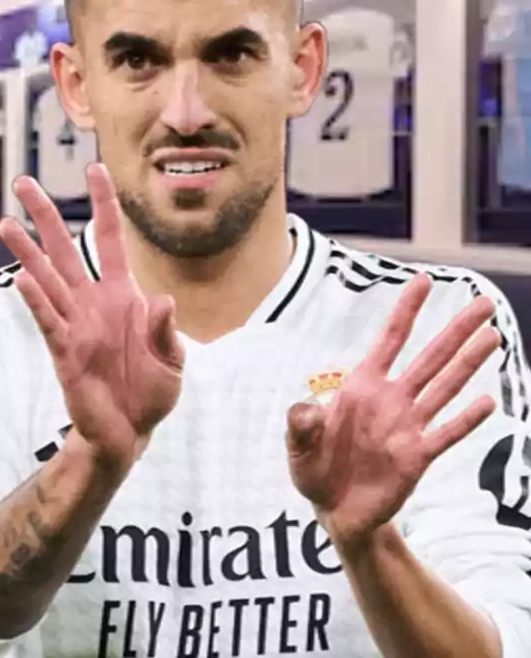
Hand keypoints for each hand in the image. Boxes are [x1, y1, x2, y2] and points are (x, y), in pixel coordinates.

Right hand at [0, 164, 184, 476]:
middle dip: (45, 215)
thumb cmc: (152, 394)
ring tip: (5, 223)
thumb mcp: (173, 361)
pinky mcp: (65, 352)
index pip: (109, 239)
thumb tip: (162, 301)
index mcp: (123, 296)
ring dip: (27, 252)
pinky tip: (21, 278)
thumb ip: (166, 331)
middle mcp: (93, 303)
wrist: (130, 434)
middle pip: (64, 249)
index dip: (103, 204)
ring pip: (47, 279)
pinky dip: (37, 300)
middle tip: (23, 183)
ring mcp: (76, 325)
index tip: (94, 168)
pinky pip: (49, 320)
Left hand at [287, 273, 499, 550]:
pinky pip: (446, 433)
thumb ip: (300, 425)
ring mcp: (407, 426)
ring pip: (444, 387)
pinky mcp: (418, 456)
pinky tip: (487, 402)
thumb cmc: (313, 469)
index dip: (406, 310)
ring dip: (468, 362)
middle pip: (428, 357)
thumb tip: (305, 408)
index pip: (388, 340)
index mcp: (360, 387)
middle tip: (482, 302)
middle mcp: (390, 400)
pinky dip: (465, 419)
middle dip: (454, 329)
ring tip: (492, 335)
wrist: (334, 511)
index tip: (424, 279)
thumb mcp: (297, 446)